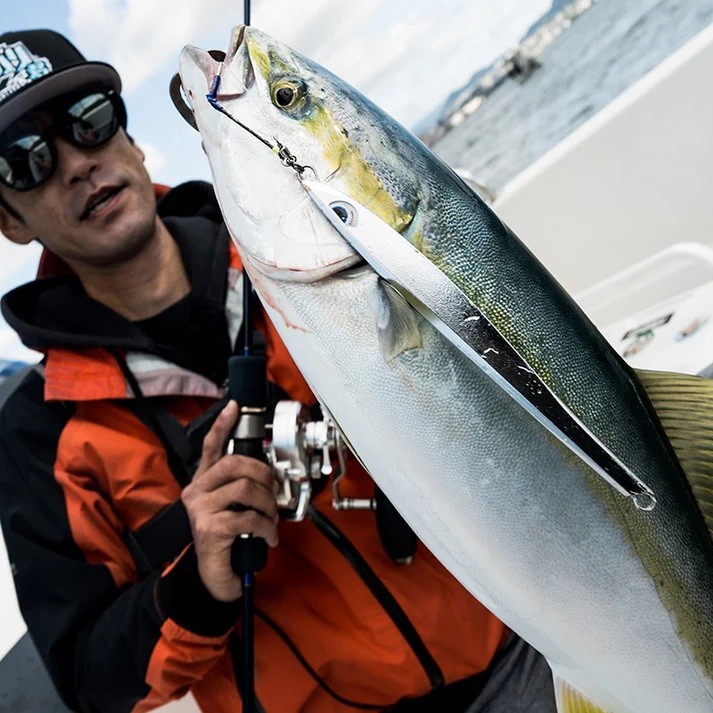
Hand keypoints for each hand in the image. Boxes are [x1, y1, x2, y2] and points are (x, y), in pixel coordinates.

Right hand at [181, 401, 278, 601]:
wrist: (214, 577)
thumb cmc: (228, 539)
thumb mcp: (233, 507)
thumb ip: (242, 486)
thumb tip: (270, 472)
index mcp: (203, 482)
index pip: (211, 447)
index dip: (223, 426)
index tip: (234, 407)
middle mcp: (196, 491)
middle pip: (233, 463)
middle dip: (263, 473)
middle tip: (273, 490)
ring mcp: (199, 510)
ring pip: (244, 489)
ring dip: (267, 503)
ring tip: (271, 518)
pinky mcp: (209, 529)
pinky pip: (247, 517)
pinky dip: (266, 526)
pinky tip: (269, 536)